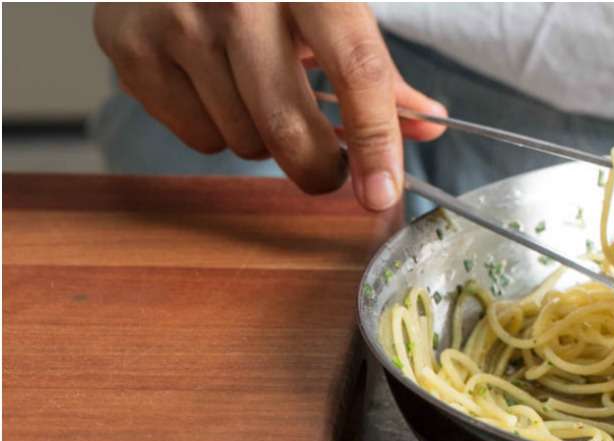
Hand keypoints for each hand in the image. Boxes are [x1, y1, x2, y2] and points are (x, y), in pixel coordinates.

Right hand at [93, 3, 445, 210]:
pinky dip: (211, 127)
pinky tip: (209, 83)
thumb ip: (378, 71)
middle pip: (289, 126)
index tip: (383, 193)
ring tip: (252, 92)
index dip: (376, 142)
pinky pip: (195, 134)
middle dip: (316, 166)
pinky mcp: (128, 40)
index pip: (357, 71)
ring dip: (260, 139)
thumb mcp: (327, 7)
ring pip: (242, 140)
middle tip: (323, 166)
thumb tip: (430, 123)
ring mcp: (176, 16)